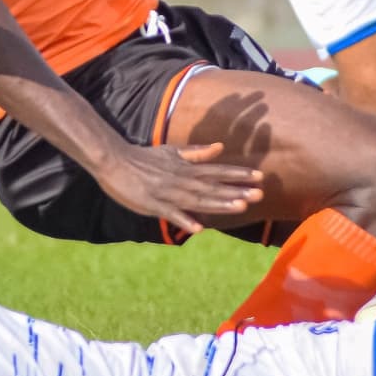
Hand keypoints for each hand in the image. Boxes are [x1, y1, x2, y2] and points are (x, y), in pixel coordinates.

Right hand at [91, 142, 264, 238]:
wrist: (115, 161)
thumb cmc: (144, 157)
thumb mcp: (172, 151)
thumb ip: (196, 152)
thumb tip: (220, 147)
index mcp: (186, 168)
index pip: (217, 171)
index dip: (238, 174)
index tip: (260, 176)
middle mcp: (182, 180)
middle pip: (213, 186)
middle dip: (237, 190)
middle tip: (260, 194)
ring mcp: (168, 193)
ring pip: (198, 200)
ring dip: (219, 203)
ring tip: (240, 206)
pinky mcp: (153, 205)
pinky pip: (171, 214)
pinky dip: (184, 220)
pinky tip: (198, 229)